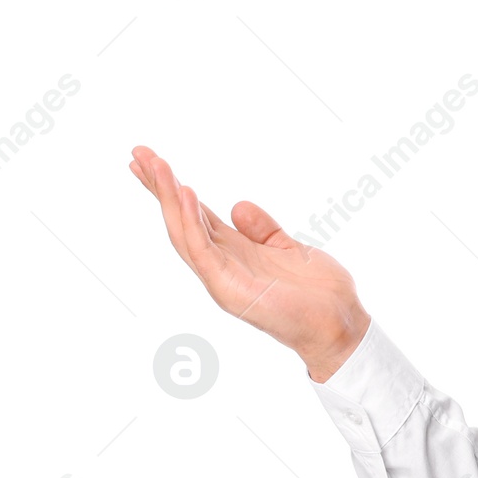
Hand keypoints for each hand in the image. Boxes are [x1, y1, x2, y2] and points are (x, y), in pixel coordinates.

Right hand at [129, 145, 369, 381]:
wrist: (340, 324)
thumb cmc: (318, 293)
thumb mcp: (288, 248)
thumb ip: (263, 230)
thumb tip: (237, 205)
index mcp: (234, 253)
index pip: (195, 216)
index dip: (173, 189)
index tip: (152, 161)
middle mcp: (221, 265)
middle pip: (181, 221)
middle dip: (158, 188)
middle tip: (137, 154)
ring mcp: (221, 278)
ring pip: (184, 232)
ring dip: (168, 198)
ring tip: (155, 164)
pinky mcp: (229, 289)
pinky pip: (203, 250)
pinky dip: (191, 222)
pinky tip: (184, 194)